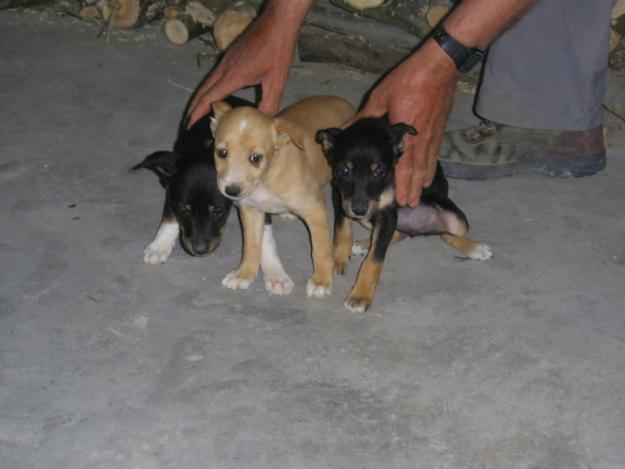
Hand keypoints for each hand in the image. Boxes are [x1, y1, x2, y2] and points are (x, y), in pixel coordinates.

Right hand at [186, 5, 302, 125]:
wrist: (277, 23)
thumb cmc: (277, 50)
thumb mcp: (277, 81)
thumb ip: (269, 103)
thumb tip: (263, 122)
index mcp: (233, 75)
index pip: (209, 98)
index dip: (198, 113)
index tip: (190, 125)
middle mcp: (224, 68)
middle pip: (202, 91)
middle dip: (193, 109)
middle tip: (188, 124)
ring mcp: (226, 61)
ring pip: (207, 83)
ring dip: (200, 98)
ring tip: (196, 114)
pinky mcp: (230, 56)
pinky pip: (214, 76)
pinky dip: (209, 89)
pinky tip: (215, 96)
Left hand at [351, 40, 459, 206]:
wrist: (439, 67)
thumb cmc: (409, 79)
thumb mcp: (381, 96)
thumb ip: (365, 116)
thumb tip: (347, 127)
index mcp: (405, 133)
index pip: (403, 167)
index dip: (402, 185)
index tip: (400, 200)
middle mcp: (421, 139)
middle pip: (417, 171)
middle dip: (413, 190)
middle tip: (409, 205)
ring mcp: (432, 135)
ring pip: (427, 164)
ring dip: (422, 182)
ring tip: (419, 195)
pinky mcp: (439, 128)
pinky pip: (434, 154)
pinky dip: (431, 167)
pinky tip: (428, 175)